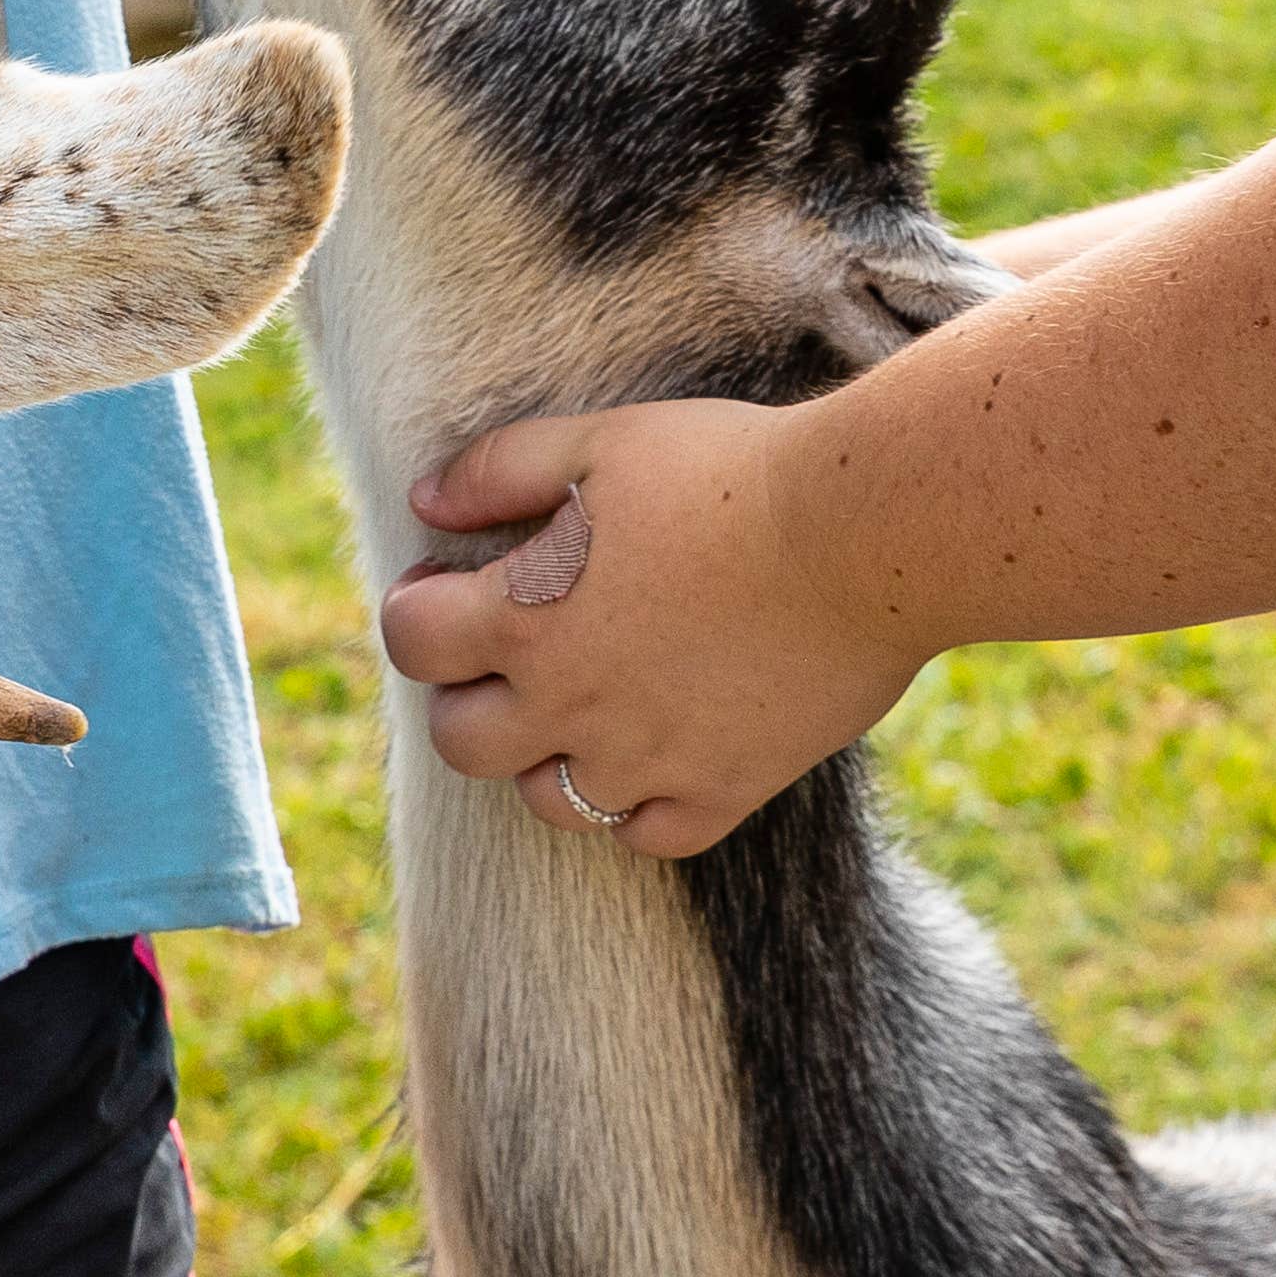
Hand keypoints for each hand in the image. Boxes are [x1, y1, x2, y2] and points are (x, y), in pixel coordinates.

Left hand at [369, 396, 927, 854]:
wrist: (864, 534)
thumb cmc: (731, 472)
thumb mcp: (602, 442)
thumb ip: (499, 470)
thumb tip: (425, 504)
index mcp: (526, 614)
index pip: (411, 643)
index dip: (416, 610)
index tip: (447, 588)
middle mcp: (570, 703)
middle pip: (461, 742)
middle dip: (468, 696)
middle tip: (511, 655)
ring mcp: (647, 759)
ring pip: (550, 802)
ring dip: (548, 757)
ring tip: (588, 704)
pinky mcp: (724, 789)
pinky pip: (649, 834)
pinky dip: (639, 806)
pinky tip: (659, 752)